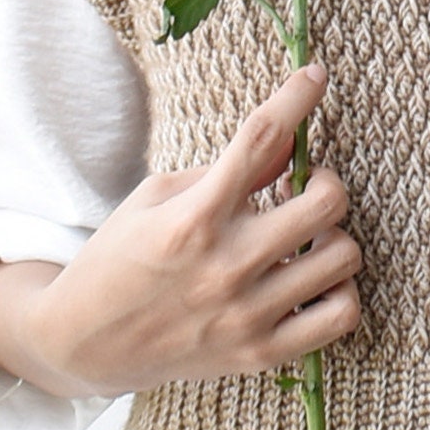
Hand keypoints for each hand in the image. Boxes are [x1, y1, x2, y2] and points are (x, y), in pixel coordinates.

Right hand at [0, 65, 360, 399]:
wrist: (86, 345)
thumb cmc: (119, 260)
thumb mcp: (155, 198)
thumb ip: (224, 172)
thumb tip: (287, 145)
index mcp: (193, 218)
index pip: (260, 138)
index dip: (296, 97)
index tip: (313, 76)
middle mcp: (227, 265)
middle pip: (326, 202)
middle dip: (325, 182)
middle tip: (304, 188)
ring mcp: (248, 314)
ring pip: (343, 257)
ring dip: (333, 237)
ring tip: (306, 240)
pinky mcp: (262, 353)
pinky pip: (341, 317)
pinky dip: (339, 292)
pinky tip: (313, 282)